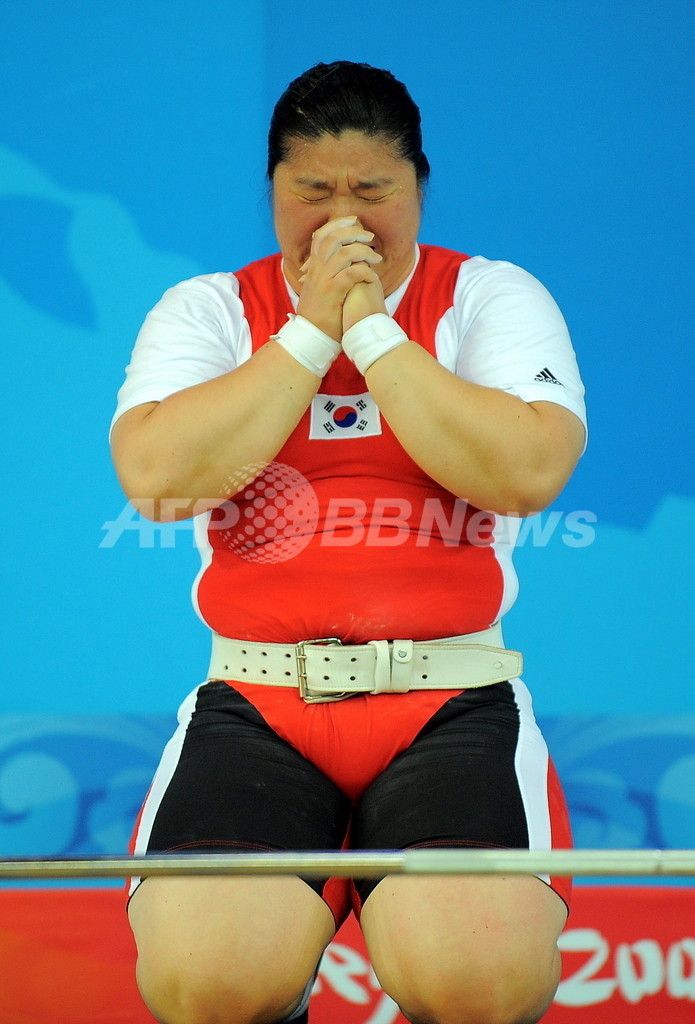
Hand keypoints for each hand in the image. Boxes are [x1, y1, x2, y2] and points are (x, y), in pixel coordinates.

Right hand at [296, 217, 381, 339]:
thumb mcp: (317, 291)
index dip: (337, 224)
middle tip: (369, 236)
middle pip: (332, 238)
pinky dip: (364, 271)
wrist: (310, 338)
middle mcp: (317, 270)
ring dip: (363, 251)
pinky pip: (350, 274)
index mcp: (314, 268)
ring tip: (376, 258)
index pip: (321, 236)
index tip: (353, 221)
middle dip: (353, 232)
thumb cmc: (319, 317)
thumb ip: (325, 276)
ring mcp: (323, 281)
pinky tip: (372, 277)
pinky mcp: (332, 293)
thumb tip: (339, 266)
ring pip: (343, 253)